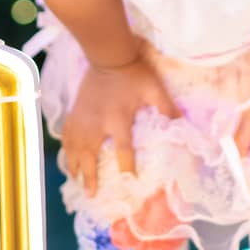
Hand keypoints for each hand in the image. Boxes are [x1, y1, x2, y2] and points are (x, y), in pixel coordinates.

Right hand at [61, 53, 179, 195]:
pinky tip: (66, 156)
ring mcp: (82, 118)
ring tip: (75, 181)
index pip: (123, 151)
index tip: (130, 181)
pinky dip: (65, 148)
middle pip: (90, 156)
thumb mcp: (155, 89)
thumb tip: (183, 125)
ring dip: (74, 166)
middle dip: (90, 177)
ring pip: (74, 148)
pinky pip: (66, 135)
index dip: (127, 168)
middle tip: (91, 194)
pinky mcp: (74, 111)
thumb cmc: (133, 73)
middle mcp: (97, 124)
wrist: (108, 55)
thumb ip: (167, 108)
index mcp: (118, 120)